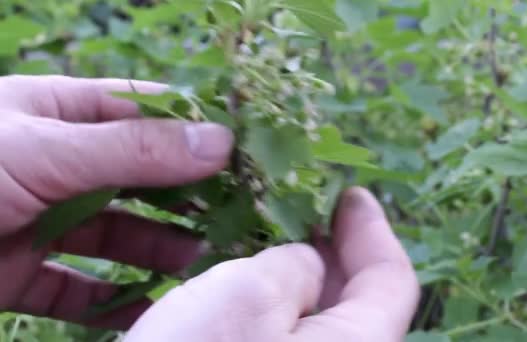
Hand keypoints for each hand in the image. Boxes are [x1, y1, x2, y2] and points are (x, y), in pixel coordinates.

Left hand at [0, 75, 233, 329]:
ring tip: (205, 262)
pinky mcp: (23, 274)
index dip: (196, 130)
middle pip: (140, 179)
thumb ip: (133, 150)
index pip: (144, 114)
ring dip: (161, 251)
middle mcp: (57, 165)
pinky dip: (114, 303)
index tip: (248, 155)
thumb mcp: (45, 149)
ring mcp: (41, 220)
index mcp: (59, 114)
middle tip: (240, 215)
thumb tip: (222, 143)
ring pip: (118, 236)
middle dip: (188, 198)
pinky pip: (80, 291)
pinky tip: (152, 309)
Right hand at [125, 188, 419, 341]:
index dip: (372, 229)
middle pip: (359, 301)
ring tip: (272, 236)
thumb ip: (295, 266)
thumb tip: (309, 267)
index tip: (350, 193)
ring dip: (301, 275)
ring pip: (320, 320)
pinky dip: (276, 306)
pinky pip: (289, 340)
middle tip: (305, 206)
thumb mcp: (249, 296)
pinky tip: (246, 284)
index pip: (391, 280)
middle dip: (335, 249)